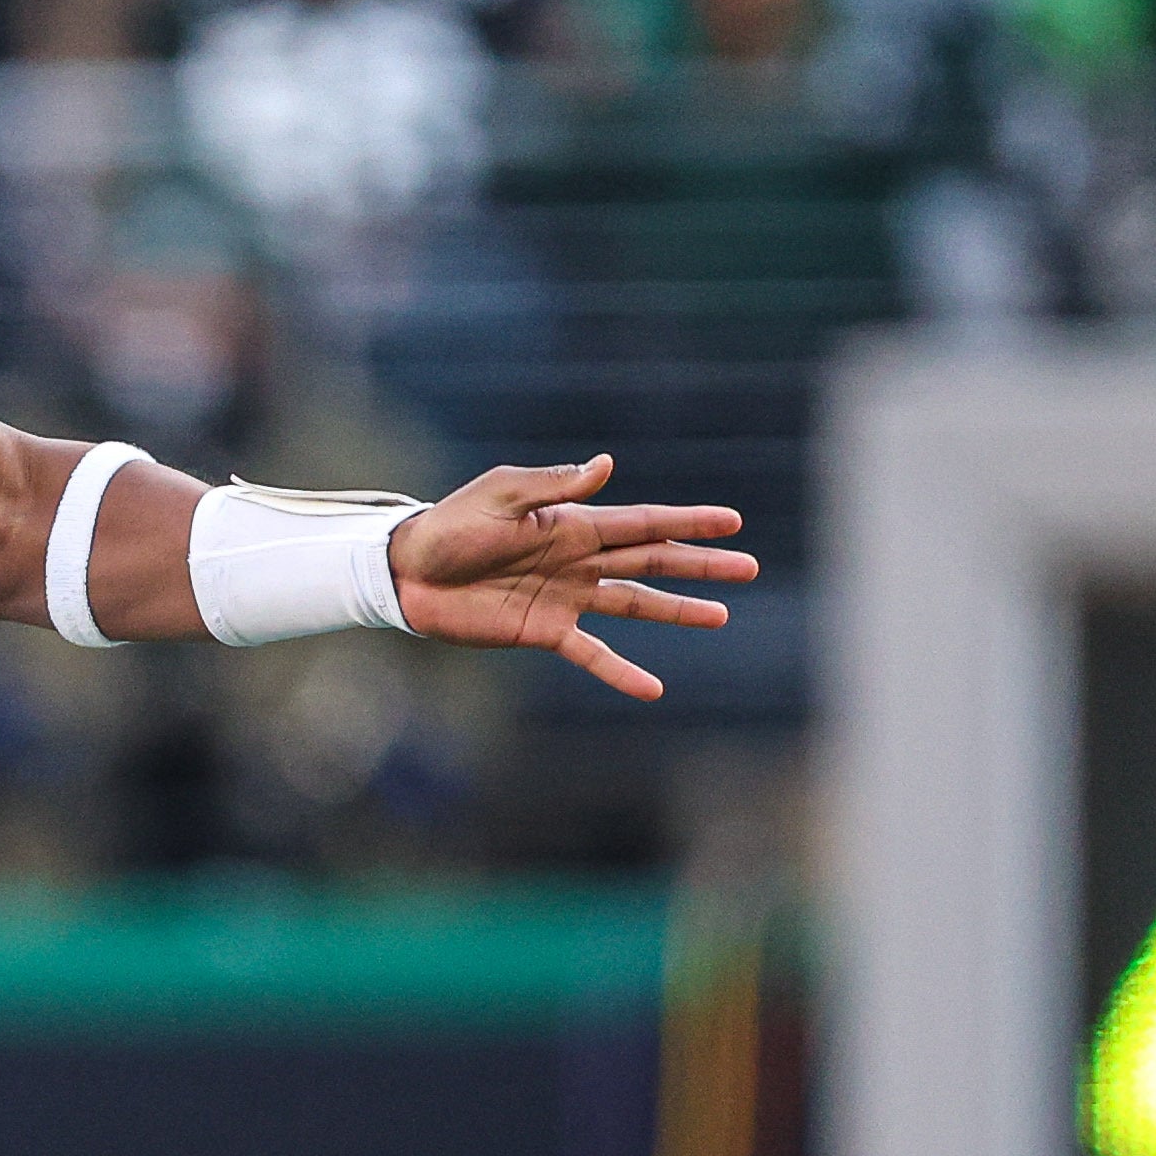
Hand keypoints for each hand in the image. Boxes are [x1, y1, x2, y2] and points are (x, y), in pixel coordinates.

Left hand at [387, 456, 752, 701]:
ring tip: (720, 616)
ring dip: (677, 611)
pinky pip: (591, 654)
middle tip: (748, 568)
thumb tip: (607, 465)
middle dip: (700, 565)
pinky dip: (621, 672)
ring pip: (635, 604)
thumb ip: (554, 486)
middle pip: (652, 562)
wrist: (407, 573)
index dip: (689, 523)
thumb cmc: (449, 527)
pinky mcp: (544, 631)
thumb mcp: (499, 497)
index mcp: (573, 523)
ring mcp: (566, 597)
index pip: (644, 522)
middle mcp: (579, 560)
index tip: (733, 522)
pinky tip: (653, 690)